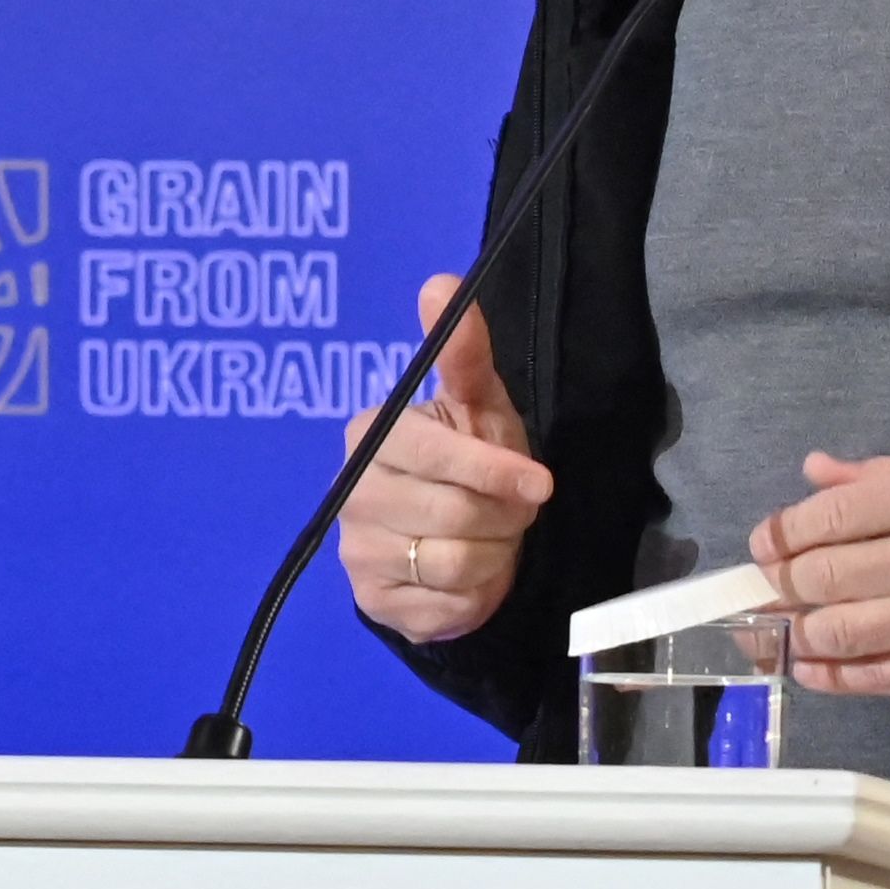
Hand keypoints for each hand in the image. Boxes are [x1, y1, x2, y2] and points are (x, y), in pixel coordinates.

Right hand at [341, 273, 551, 643]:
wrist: (457, 543)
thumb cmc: (472, 463)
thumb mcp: (479, 408)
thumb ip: (464, 353)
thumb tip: (441, 282)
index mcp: (370, 435)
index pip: (432, 454)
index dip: (492, 471)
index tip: (537, 483)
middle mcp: (351, 491)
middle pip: (452, 514)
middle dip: (503, 517)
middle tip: (513, 511)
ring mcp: (355, 549)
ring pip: (454, 563)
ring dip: (495, 556)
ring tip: (491, 541)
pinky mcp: (372, 602)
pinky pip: (446, 607)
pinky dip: (475, 595)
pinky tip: (469, 577)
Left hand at [755, 453, 889, 703]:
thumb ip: (882, 477)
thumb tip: (814, 471)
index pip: (830, 516)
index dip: (782, 533)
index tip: (764, 545)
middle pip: (823, 574)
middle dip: (781, 584)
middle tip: (768, 589)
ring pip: (840, 629)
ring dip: (798, 632)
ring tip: (783, 629)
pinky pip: (875, 677)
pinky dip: (831, 675)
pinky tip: (811, 667)